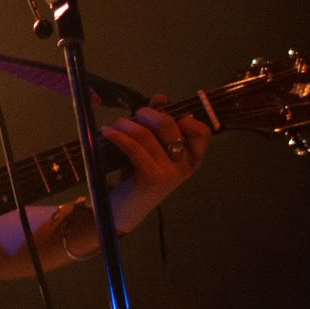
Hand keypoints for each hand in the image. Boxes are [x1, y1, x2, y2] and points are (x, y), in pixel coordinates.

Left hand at [98, 94, 210, 228]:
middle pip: (169, 125)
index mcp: (192, 159)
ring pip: (146, 135)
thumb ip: (157, 125)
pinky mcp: (151, 178)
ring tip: (114, 126)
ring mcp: (170, 174)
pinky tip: (107, 132)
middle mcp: (185, 167)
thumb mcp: (152, 149)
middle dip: (147, 113)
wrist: (124, 211)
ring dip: (126, 124)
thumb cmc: (139, 176)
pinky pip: (134, 147)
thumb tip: (161, 97)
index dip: (186, 118)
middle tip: (133, 117)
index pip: (203, 133)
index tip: (165, 112)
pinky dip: (118, 135)